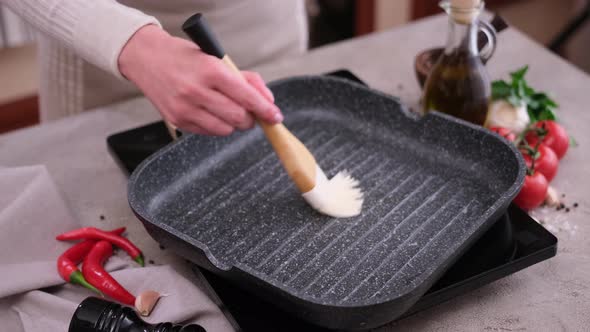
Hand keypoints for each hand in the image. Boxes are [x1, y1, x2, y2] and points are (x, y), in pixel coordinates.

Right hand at [118, 25, 282, 135]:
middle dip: (251, 118)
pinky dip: (217, 126)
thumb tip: (268, 101)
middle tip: (250, 112)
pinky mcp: (178, 121)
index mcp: (211, 71)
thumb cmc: (186, 57)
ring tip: (228, 110)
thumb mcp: (218, 58)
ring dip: (234, 124)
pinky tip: (211, 112)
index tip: (275, 117)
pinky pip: (209, 132)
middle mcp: (197, 91)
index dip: (265, 110)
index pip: (247, 97)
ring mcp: (185, 108)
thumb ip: (246, 79)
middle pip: (239, 118)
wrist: (146, 58)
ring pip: (226, 129)